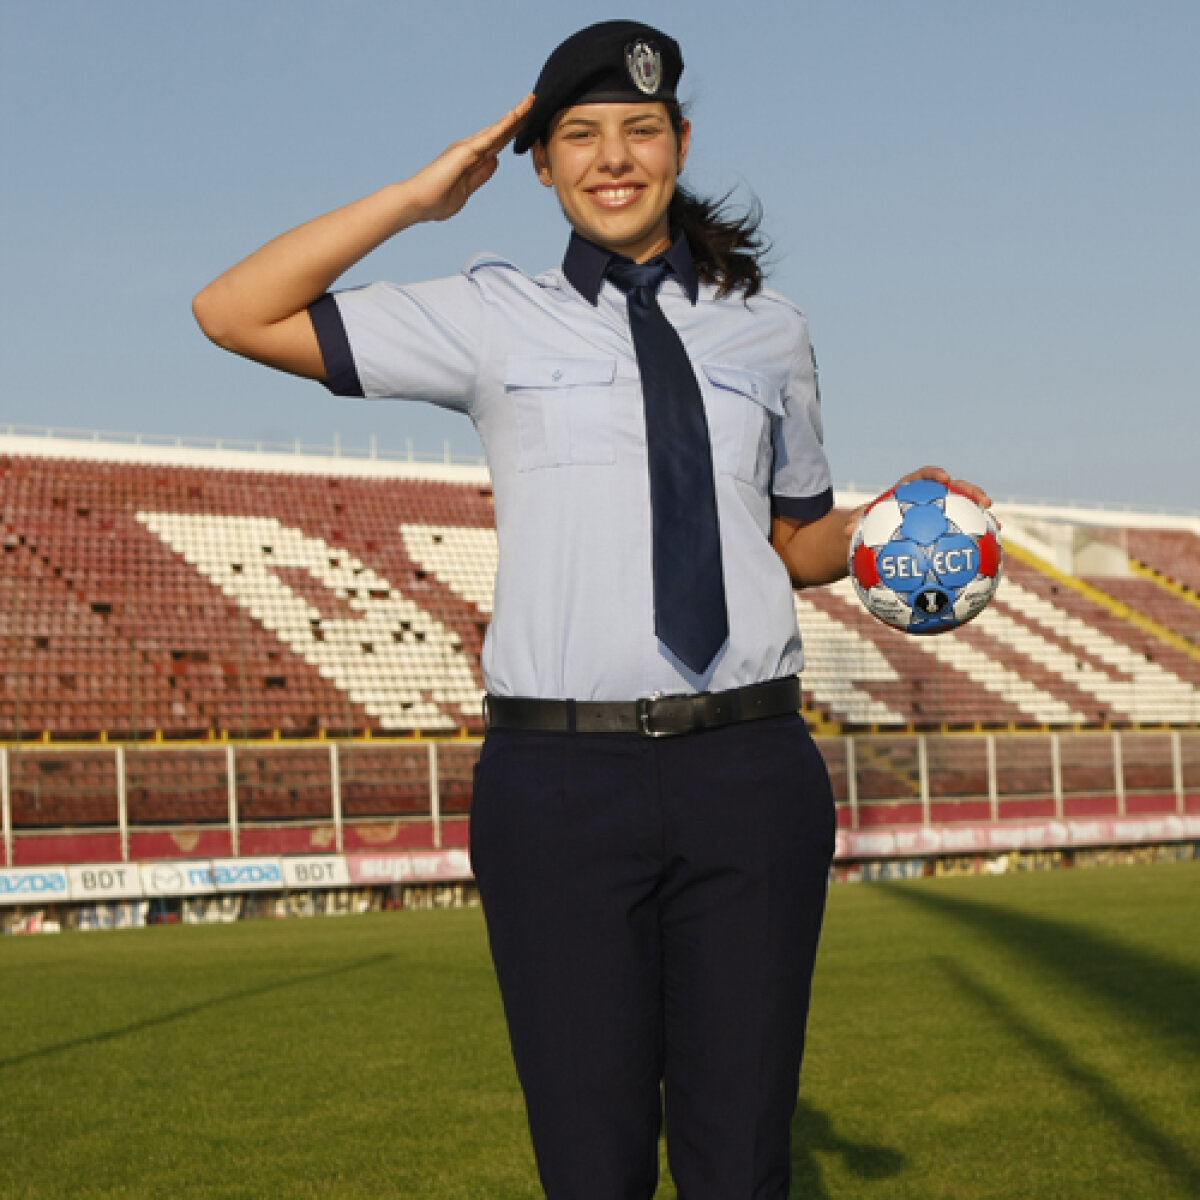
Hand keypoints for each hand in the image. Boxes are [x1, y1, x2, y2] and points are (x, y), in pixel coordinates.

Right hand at [405, 94, 534, 222]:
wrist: (417, 203)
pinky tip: (518, 114)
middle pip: (500, 131)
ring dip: (516, 114)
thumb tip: (495, 161)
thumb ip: (481, 176)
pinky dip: (505, 124)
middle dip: (518, 119)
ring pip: (498, 128)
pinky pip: (491, 135)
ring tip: (532, 100)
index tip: (529, 125)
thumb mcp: (466, 191)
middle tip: (535, 102)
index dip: (513, 133)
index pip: (498, 144)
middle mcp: (470, 148)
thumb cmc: (436, 201)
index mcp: (472, 159)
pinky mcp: (465, 150)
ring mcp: (468, 147)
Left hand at [842, 466, 993, 535]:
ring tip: (996, 528)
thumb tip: (847, 531)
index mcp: (912, 489)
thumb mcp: (866, 520)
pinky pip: (964, 533)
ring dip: (982, 518)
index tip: (944, 478)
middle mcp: (932, 498)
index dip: (935, 474)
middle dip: (971, 492)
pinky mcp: (949, 529)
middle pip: (956, 489)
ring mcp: (944, 513)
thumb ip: (860, 521)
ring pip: (966, 511)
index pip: (925, 476)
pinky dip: (976, 542)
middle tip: (984, 501)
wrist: (881, 532)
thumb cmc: (872, 522)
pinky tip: (990, 556)